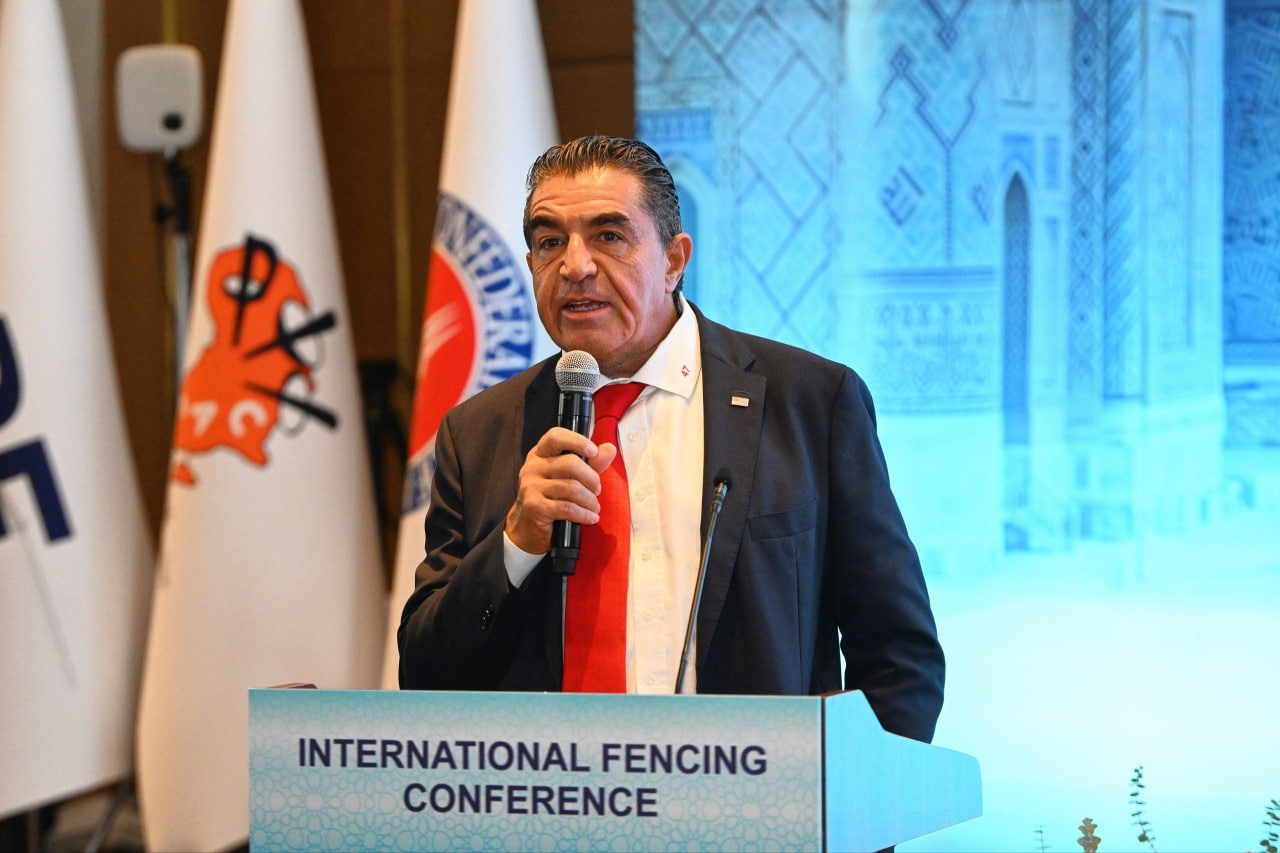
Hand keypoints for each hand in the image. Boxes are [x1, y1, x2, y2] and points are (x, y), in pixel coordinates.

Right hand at [505, 427, 617, 554]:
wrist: (528, 527)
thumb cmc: (551, 498)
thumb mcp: (571, 477)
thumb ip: (591, 463)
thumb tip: (609, 449)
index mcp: (540, 454)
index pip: (555, 437)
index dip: (576, 441)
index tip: (593, 451)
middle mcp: (533, 467)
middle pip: (570, 463)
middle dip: (592, 478)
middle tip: (597, 490)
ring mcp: (531, 487)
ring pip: (572, 488)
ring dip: (590, 500)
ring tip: (594, 506)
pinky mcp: (535, 507)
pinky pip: (567, 508)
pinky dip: (584, 514)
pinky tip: (590, 517)